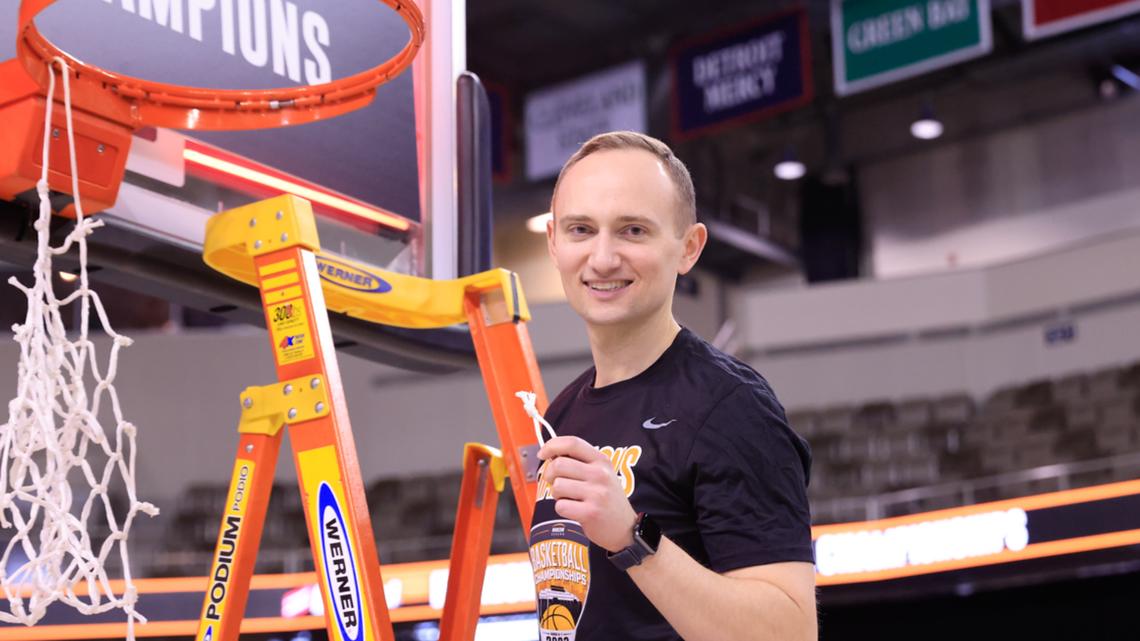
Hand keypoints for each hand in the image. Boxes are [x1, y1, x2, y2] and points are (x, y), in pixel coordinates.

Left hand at [538, 435, 638, 552]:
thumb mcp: (602, 473)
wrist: (625, 528)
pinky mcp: (590, 513)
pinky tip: (574, 510)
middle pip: (559, 464)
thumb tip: (551, 454)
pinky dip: (562, 509)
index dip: (552, 446)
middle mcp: (600, 474)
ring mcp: (596, 493)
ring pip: (557, 486)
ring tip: (570, 499)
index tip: (543, 453)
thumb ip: (580, 462)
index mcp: (602, 461)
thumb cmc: (608, 499)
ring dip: (557, 494)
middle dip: (550, 475)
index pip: (572, 443)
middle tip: (557, 483)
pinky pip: (560, 506)